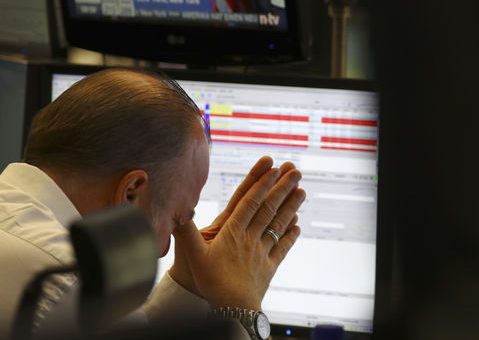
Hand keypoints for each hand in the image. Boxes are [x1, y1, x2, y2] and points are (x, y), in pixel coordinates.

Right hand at [170, 156, 304, 309]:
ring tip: (301, 191)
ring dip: (290, 206)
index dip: (262, 185)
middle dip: (282, 188)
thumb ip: (186, 231)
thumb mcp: (193, 255)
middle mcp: (250, 239)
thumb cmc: (211, 282)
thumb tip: (177, 210)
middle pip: (268, 209)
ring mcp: (261, 252)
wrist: (232, 309)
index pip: (250, 203)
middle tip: (294, 171)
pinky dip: (290, 236)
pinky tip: (297, 226)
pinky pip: (282, 248)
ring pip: (278, 225)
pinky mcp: (268, 267)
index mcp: (233, 232)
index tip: (273, 169)